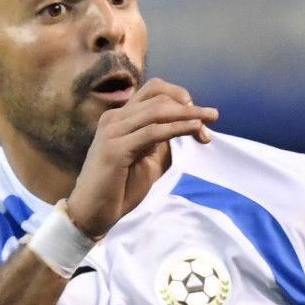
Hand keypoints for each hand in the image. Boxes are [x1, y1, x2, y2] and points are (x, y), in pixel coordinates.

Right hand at [65, 79, 217, 238]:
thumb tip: (186, 126)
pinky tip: (194, 129)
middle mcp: (114, 119)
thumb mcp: (146, 159)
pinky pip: (153, 132)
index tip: (199, 114)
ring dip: (188, 115)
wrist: (91, 213)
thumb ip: (161, 141)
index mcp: (120, 118)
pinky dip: (177, 128)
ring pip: (157, 111)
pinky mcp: (115, 149)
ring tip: (209, 122)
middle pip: (158, 96)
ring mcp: (112, 132)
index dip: (179, 96)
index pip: (153, 91)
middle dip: (189, 106)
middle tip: (213, 117)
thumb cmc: (118, 189)